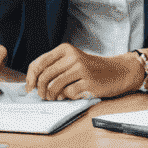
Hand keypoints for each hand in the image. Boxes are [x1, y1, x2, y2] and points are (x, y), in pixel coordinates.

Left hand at [25, 43, 139, 100]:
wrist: (117, 71)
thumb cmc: (91, 68)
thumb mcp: (71, 61)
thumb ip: (54, 67)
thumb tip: (33, 83)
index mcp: (65, 49)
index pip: (39, 63)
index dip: (30, 78)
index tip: (29, 87)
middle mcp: (72, 57)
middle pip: (44, 76)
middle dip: (40, 90)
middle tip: (43, 96)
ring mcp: (81, 69)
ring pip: (54, 86)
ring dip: (51, 96)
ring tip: (55, 97)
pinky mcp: (89, 82)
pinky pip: (69, 93)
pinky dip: (67, 97)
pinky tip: (71, 95)